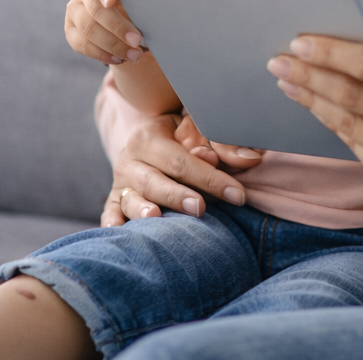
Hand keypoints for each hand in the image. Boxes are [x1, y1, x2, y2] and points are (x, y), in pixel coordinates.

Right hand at [66, 0, 144, 65]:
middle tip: (137, 41)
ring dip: (113, 45)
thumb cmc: (135, 4)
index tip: (111, 1)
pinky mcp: (70, 30)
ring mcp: (74, 11)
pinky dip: (102, 54)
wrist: (122, 17)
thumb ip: (138, 1)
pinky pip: (82, 45)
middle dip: (118, 28)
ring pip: (88, 30)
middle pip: (96, 11)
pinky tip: (119, 59)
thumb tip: (152, 12)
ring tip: (134, 55)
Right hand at [100, 112, 263, 226]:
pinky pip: (110, 212)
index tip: (238, 195)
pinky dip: (112, 222)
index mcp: (151, 137)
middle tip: (200, 207)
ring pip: (129, 198)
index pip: (183, 161)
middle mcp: (131, 159)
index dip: (211, 178)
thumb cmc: (179, 136)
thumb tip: (252, 159)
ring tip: (154, 218)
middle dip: (178, 195)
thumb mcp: (198, 131)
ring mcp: (120, 181)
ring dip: (141, 209)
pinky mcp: (114, 199)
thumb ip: (224, 146)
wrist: (147, 136)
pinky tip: (117, 232)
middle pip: (155, 181)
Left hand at [265, 14, 362, 244]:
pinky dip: (331, 121)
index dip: (332, 52)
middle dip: (309, 75)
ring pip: (346, 123)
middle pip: (351, 95)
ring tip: (286, 80)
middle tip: (279, 59)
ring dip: (310, 99)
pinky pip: (355, 146)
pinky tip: (314, 104)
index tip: (302, 41)